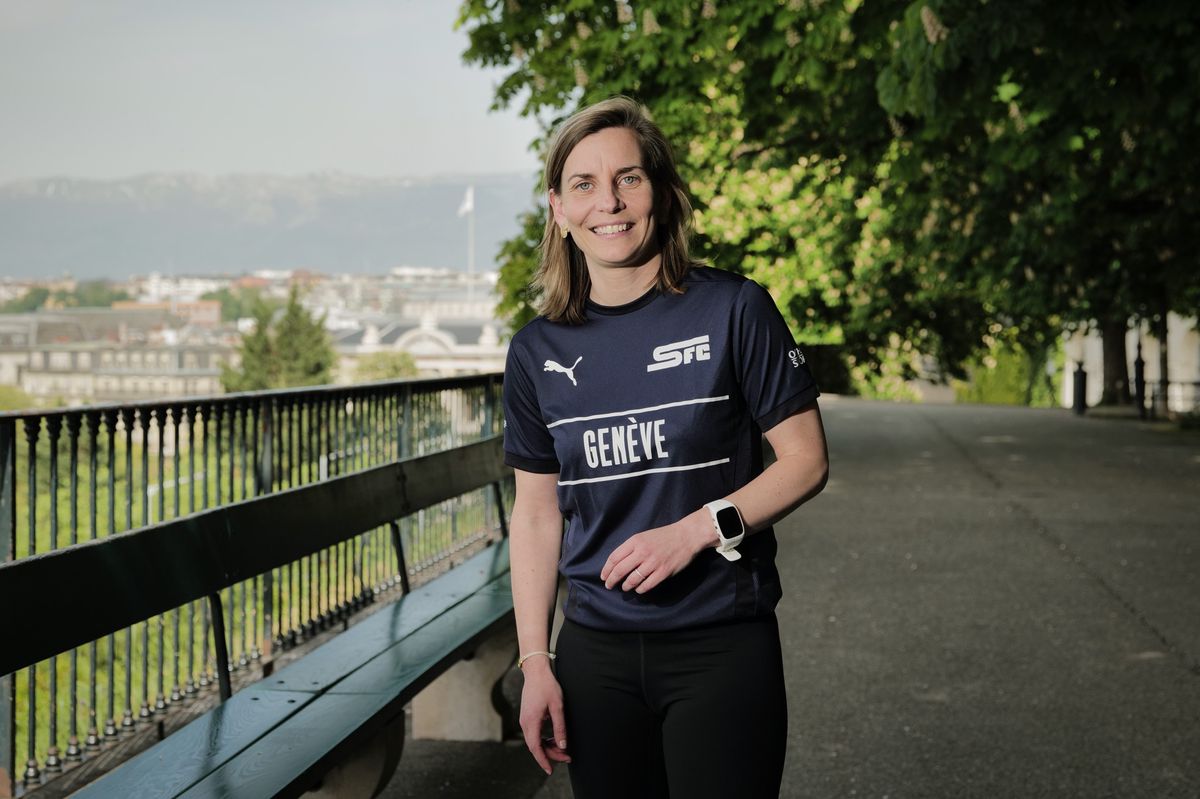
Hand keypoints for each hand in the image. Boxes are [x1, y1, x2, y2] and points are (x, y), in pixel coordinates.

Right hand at [518, 660, 570, 774]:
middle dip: (551, 754)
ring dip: (547, 747)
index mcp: (531, 722)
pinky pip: (534, 734)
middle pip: (536, 746)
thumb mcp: (558, 707)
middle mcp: (525, 723)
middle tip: (568, 757)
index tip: (550, 771)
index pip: (535, 748)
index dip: (543, 761)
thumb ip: (560, 728)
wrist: (536, 671)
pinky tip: (554, 738)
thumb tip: (563, 746)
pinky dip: (543, 739)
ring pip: (535, 741)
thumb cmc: (547, 686)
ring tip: (563, 749)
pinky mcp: (527, 716)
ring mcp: (525, 720)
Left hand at [600, 510, 714, 593]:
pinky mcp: (663, 572)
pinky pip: (647, 585)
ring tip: (625, 587)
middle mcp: (642, 552)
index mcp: (635, 541)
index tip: (603, 577)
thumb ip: (631, 548)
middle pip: (620, 570)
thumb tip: (617, 563)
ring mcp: (653, 563)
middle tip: (609, 586)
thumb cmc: (664, 536)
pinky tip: (638, 589)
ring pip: (632, 579)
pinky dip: (640, 589)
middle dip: (612, 580)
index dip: (606, 569)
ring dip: (626, 586)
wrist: (686, 536)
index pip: (614, 558)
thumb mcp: (643, 536)